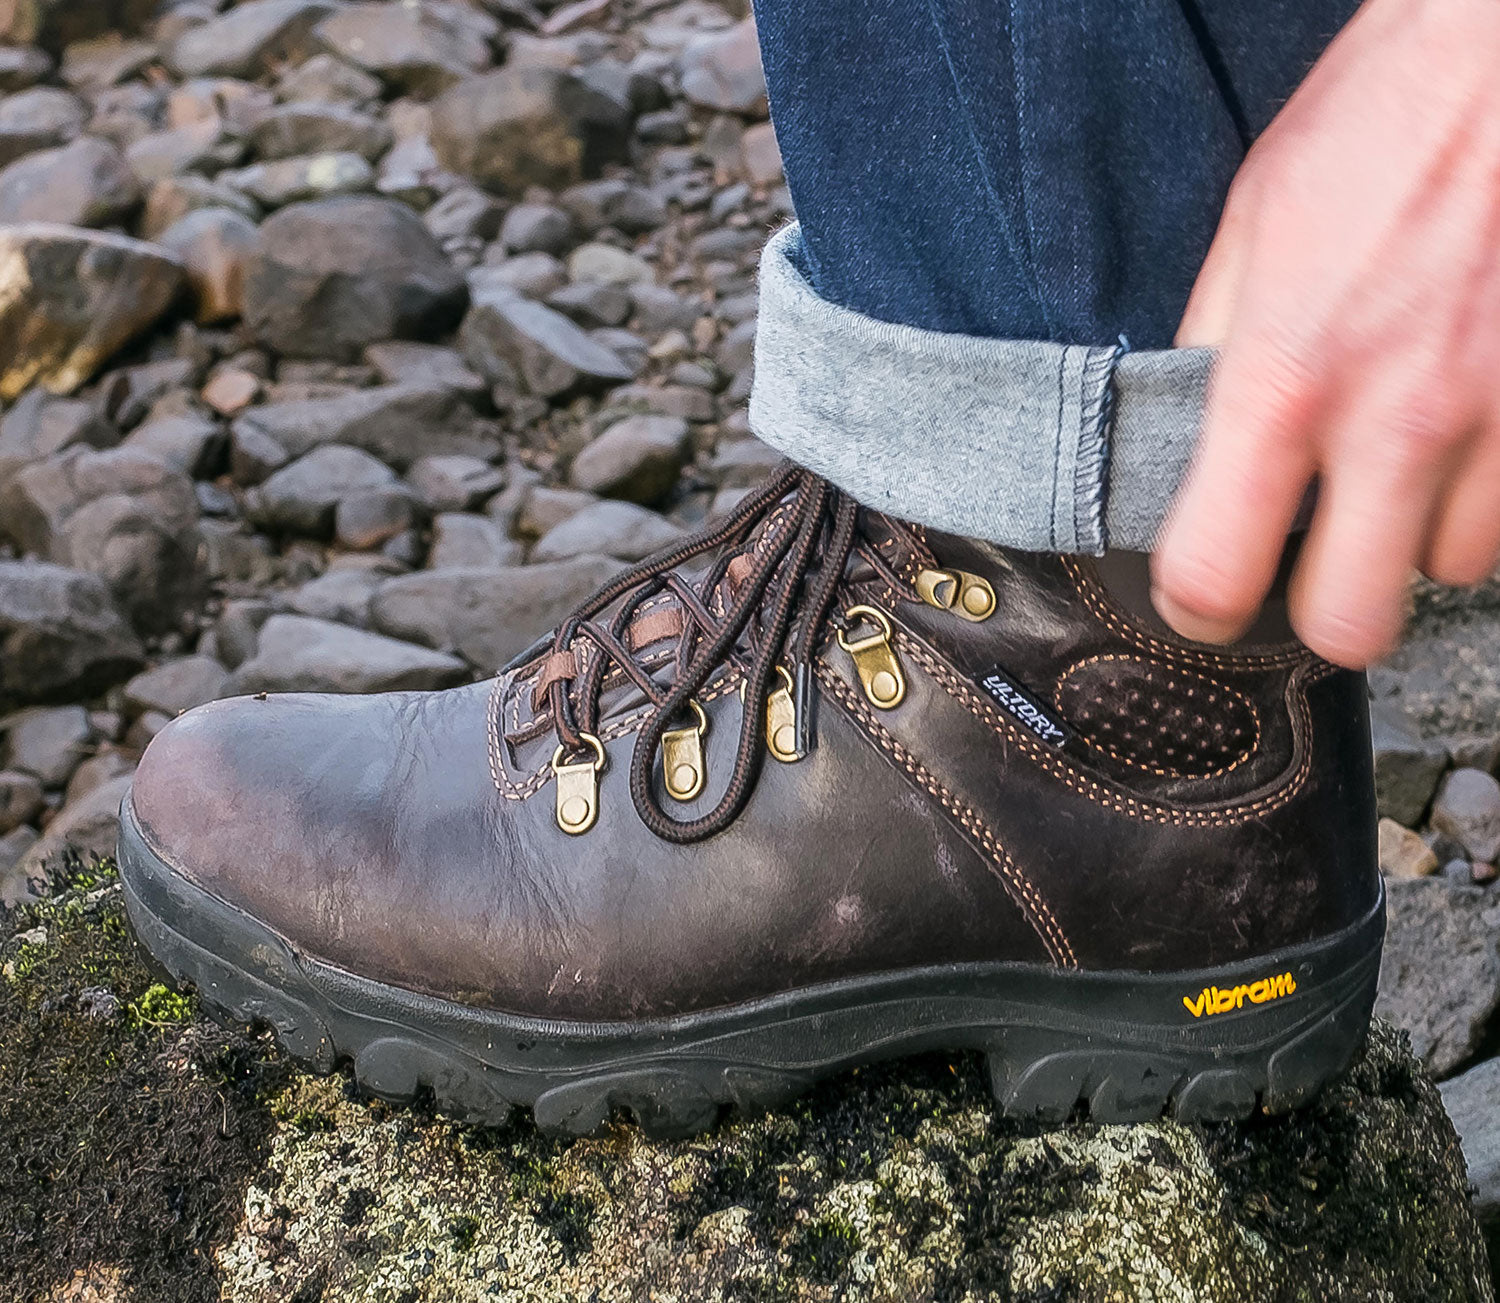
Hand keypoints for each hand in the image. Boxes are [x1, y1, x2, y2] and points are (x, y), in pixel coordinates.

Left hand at [1151, 0, 1499, 667]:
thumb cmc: (1388, 115)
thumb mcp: (1257, 225)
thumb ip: (1217, 347)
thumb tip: (1184, 434)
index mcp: (1285, 378)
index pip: (1215, 573)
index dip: (1198, 606)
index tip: (1203, 595)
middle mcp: (1398, 418)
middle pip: (1351, 625)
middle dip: (1322, 607)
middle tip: (1312, 559)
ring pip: (1452, 569)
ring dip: (1416, 536)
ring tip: (1400, 464)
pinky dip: (1487, 495)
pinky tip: (1466, 434)